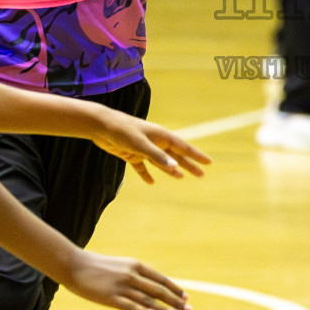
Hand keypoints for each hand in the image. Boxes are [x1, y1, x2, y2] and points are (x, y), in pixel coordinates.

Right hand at [64, 251, 191, 309]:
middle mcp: (132, 275)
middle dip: (176, 301)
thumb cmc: (98, 267)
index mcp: (136, 265)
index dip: (174, 289)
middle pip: (158, 290)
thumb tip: (149, 285)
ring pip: (148, 300)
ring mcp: (122, 286)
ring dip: (165, 309)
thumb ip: (135, 274)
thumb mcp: (121, 266)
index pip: (160, 279)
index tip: (186, 298)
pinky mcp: (111, 298)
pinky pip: (131, 306)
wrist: (74, 265)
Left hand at [92, 109, 210, 183]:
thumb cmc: (123, 131)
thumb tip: (175, 168)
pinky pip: (142, 167)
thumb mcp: (141, 145)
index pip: (183, 147)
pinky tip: (150, 182)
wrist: (101, 126)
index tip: (208, 162)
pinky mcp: (131, 154)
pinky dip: (147, 174)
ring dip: (171, 170)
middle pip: (175, 156)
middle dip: (188, 165)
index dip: (196, 155)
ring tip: (181, 178)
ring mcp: (143, 148)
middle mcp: (155, 142)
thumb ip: (158, 156)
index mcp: (161, 136)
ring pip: (161, 162)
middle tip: (201, 175)